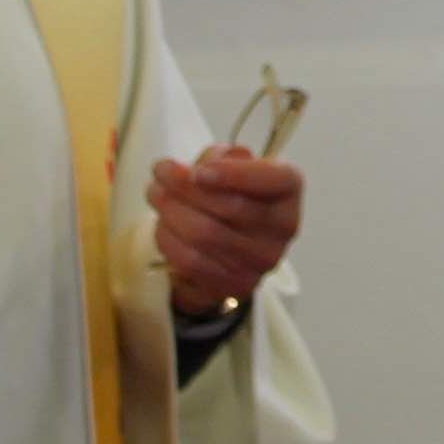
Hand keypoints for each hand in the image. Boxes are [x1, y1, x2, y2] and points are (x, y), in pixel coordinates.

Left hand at [152, 145, 304, 313]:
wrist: (229, 242)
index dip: (234, 174)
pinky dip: (169, 239)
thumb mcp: (229, 163)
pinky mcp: (238, 285)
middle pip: (230, 207)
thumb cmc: (230, 190)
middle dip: (186, 187)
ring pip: (205, 235)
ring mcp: (263, 261)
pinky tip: (163, 223)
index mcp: (288, 190)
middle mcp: (284, 227)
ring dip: (170, 211)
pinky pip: (192, 262)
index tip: (198, 171)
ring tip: (156, 193)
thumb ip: (217, 159)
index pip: (274, 179)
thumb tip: (189, 173)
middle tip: (161, 171)